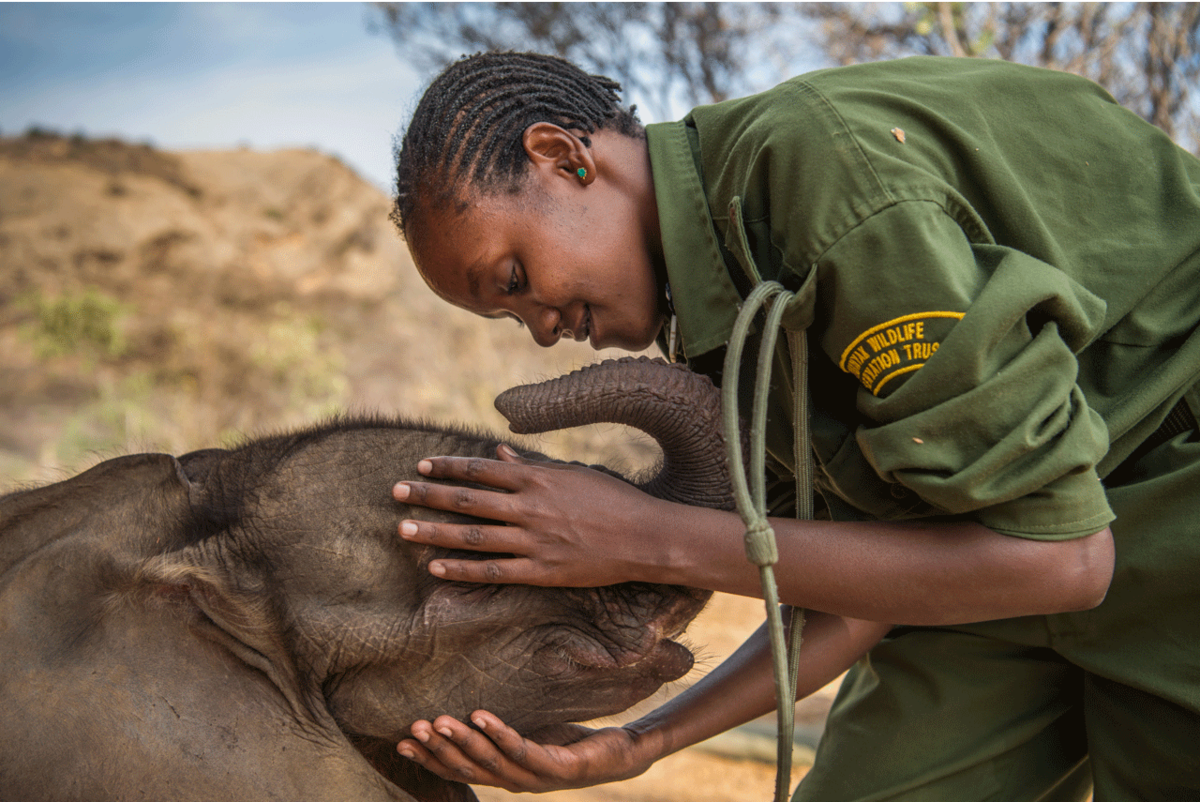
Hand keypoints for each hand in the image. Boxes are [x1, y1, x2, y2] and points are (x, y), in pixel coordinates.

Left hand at [393, 444, 674, 586]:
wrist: (646, 537)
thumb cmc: (613, 499)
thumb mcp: (574, 473)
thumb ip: (533, 466)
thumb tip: (499, 455)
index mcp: (538, 478)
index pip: (481, 469)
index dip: (448, 467)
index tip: (421, 466)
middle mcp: (530, 508)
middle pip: (467, 500)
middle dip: (428, 495)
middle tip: (396, 492)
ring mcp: (534, 542)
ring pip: (473, 536)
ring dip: (434, 531)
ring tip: (402, 527)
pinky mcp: (541, 572)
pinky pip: (493, 571)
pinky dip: (462, 569)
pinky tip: (436, 568)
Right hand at [397, 711, 656, 792]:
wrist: (621, 754)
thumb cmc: (571, 741)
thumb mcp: (530, 734)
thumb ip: (500, 730)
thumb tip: (467, 703)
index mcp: (504, 775)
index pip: (459, 770)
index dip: (430, 760)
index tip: (401, 742)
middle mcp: (516, 781)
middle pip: (469, 768)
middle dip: (439, 749)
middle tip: (413, 728)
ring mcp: (537, 776)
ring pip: (492, 762)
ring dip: (463, 742)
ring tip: (439, 720)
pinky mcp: (560, 767)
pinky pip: (523, 750)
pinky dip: (500, 734)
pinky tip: (481, 715)